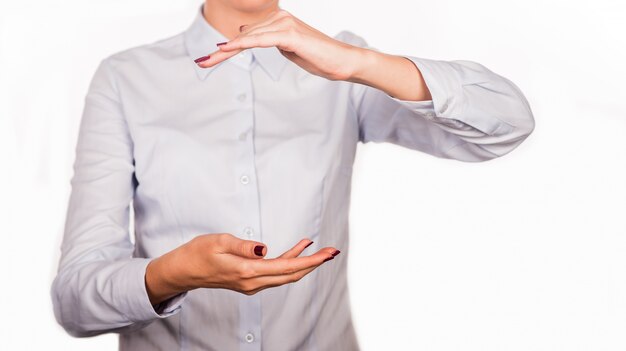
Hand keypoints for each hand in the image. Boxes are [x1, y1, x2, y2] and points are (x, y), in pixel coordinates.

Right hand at [145, 233, 339, 304]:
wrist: (183, 271)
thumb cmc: (198, 253)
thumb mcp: (218, 241)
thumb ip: (243, 245)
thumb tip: (265, 248)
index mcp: (247, 272)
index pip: (287, 268)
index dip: (310, 260)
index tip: (327, 254)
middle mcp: (252, 282)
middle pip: (292, 275)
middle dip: (314, 263)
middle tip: (333, 251)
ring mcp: (251, 284)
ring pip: (285, 275)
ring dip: (303, 262)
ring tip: (319, 248)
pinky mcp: (249, 280)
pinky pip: (275, 273)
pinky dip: (289, 262)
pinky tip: (297, 250)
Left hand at [195, 9, 363, 80]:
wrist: (342, 61)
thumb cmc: (319, 58)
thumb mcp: (288, 50)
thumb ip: (270, 42)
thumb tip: (250, 35)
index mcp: (278, 21)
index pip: (247, 36)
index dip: (226, 49)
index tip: (207, 61)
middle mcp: (280, 17)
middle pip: (243, 36)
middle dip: (221, 53)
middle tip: (201, 64)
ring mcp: (284, 24)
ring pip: (248, 38)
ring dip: (226, 51)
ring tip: (207, 62)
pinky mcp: (289, 34)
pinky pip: (261, 40)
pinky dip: (242, 45)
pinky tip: (225, 50)